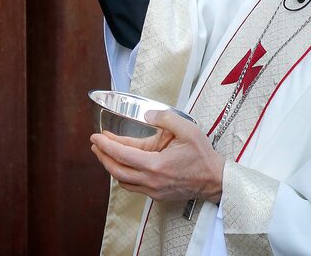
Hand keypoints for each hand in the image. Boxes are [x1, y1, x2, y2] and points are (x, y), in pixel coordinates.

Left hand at [90, 110, 224, 203]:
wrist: (215, 180)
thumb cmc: (202, 156)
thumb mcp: (187, 129)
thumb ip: (166, 118)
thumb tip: (147, 115)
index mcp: (156, 164)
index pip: (122, 155)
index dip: (106, 145)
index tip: (96, 137)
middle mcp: (151, 180)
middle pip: (117, 170)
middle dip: (102, 156)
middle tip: (95, 145)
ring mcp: (153, 190)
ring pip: (123, 180)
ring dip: (111, 167)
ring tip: (105, 154)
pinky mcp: (157, 195)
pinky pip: (133, 186)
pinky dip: (123, 175)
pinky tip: (122, 166)